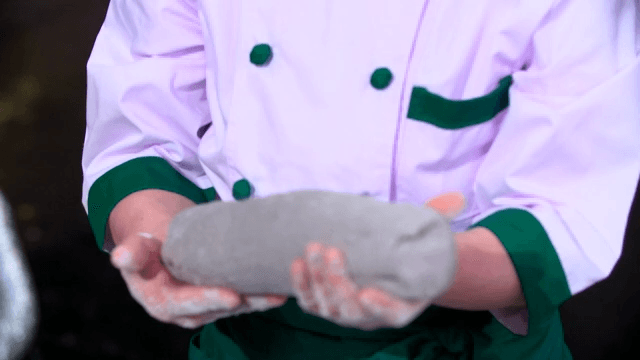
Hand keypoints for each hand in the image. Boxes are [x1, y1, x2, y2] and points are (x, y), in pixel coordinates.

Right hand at [111, 232, 286, 328]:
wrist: (158, 249)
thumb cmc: (148, 246)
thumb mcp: (137, 248)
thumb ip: (133, 253)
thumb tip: (120, 256)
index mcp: (164, 303)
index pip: (191, 303)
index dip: (211, 300)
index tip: (232, 296)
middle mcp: (189, 311)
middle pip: (222, 308)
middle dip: (248, 302)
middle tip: (271, 294)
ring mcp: (209, 306)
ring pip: (240, 306)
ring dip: (262, 300)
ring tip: (284, 289)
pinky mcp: (224, 298)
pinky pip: (246, 297)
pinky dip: (264, 292)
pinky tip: (284, 284)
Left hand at [290, 191, 465, 330]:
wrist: (383, 258)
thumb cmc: (406, 249)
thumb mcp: (425, 234)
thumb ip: (439, 216)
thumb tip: (457, 197)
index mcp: (402, 305)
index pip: (393, 315)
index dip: (379, 308)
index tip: (368, 292)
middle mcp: (371, 313)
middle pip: (352, 310)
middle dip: (338, 283)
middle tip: (331, 252)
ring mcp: (345, 311)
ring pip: (327, 306)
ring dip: (317, 280)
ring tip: (313, 250)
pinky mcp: (323, 303)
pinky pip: (308, 301)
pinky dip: (300, 285)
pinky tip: (296, 262)